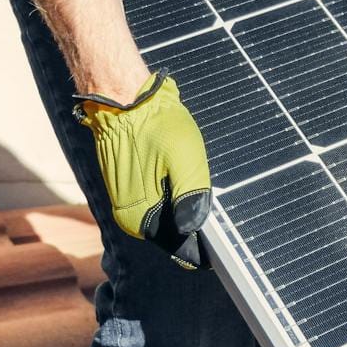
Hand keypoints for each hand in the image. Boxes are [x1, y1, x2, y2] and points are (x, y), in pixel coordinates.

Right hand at [74, 72, 213, 269]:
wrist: (123, 99)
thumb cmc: (156, 125)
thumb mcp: (185, 160)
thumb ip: (191, 198)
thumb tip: (192, 231)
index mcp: (141, 219)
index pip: (180, 247)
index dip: (203, 245)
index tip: (224, 246)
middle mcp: (131, 218)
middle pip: (175, 232)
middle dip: (195, 224)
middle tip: (216, 207)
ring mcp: (129, 204)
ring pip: (168, 217)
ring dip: (185, 207)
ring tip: (196, 184)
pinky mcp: (129, 189)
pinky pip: (158, 202)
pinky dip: (173, 195)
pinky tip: (181, 176)